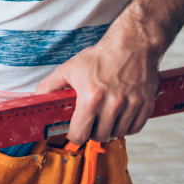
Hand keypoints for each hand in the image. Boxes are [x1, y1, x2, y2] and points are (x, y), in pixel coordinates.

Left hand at [35, 27, 159, 143]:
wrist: (131, 46)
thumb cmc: (100, 57)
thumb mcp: (69, 68)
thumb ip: (50, 85)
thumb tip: (37, 98)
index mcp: (91, 96)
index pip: (80, 133)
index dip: (75, 135)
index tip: (75, 131)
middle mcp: (113, 103)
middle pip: (100, 136)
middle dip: (92, 131)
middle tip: (90, 122)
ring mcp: (132, 105)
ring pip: (118, 134)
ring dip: (110, 129)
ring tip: (105, 117)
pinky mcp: (146, 105)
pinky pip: (135, 128)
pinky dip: (126, 126)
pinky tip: (119, 116)